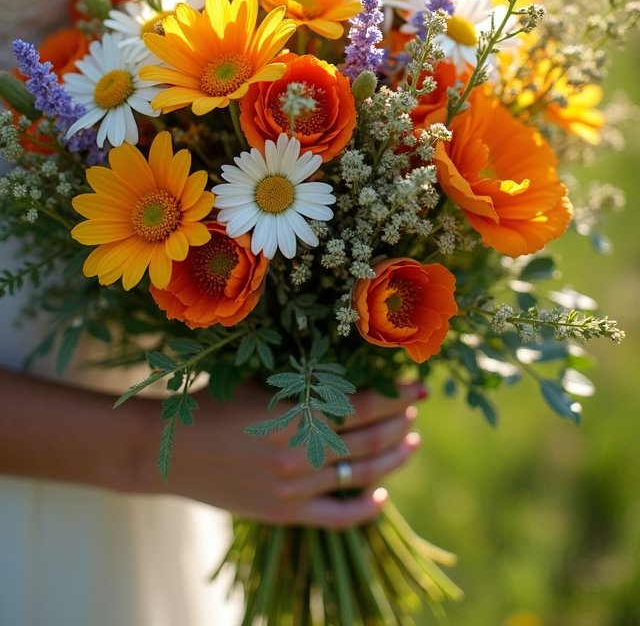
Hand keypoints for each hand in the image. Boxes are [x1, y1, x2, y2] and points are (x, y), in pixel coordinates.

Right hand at [139, 380, 426, 528]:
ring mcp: (294, 487)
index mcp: (294, 412)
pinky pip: (337, 516)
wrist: (168, 451)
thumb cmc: (214, 403)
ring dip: (393, 458)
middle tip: (417, 408)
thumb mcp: (260, 379)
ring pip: (362, 475)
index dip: (398, 395)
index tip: (418, 386)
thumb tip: (354, 368)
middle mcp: (299, 452)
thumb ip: (304, 378)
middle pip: (370, 439)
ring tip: (411, 442)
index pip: (365, 405)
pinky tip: (381, 495)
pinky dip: (365, 509)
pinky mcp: (284, 513)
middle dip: (402, 421)